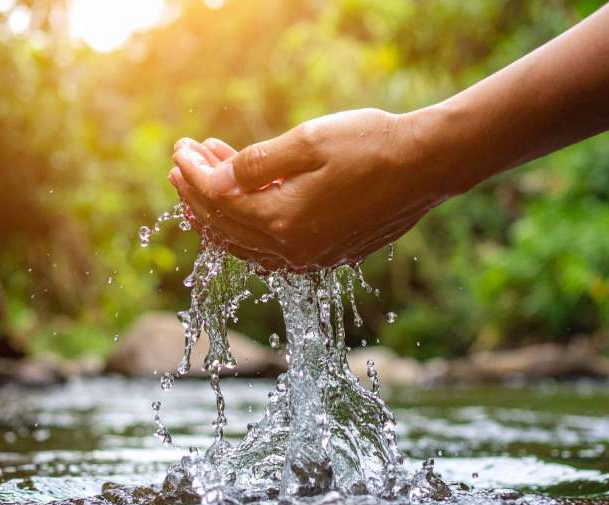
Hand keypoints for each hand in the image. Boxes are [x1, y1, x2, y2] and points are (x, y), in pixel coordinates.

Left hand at [169, 108, 461, 269]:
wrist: (428, 164)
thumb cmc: (370, 145)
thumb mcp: (307, 142)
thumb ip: (254, 165)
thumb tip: (213, 182)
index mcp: (283, 223)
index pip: (219, 203)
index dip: (194, 176)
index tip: (180, 149)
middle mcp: (294, 251)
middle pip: (226, 228)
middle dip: (197, 194)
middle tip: (182, 162)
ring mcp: (312, 257)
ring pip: (247, 242)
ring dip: (221, 209)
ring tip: (206, 175)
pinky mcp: (328, 254)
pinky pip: (272, 247)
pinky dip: (249, 223)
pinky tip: (244, 199)